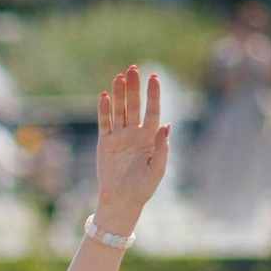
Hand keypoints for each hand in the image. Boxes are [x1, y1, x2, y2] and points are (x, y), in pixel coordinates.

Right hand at [91, 65, 168, 222]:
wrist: (122, 201)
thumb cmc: (143, 188)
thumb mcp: (158, 169)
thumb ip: (162, 147)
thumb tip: (166, 125)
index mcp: (150, 138)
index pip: (152, 110)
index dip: (153, 95)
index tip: (154, 78)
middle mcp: (134, 133)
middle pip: (134, 105)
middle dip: (134, 88)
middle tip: (133, 69)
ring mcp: (119, 137)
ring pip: (119, 110)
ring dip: (119, 94)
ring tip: (119, 77)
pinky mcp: (105, 143)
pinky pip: (104, 123)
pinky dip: (104, 110)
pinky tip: (104, 96)